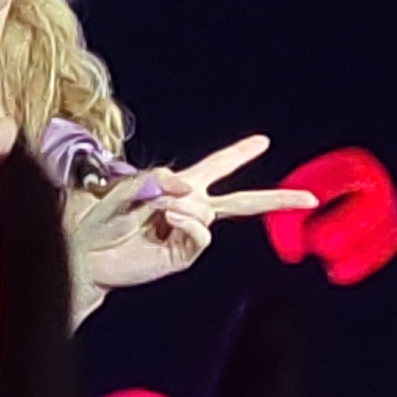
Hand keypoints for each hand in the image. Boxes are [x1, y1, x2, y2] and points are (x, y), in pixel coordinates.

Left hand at [60, 134, 320, 297]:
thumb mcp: (128, 187)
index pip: (216, 167)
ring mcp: (188, 233)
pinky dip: (188, 220)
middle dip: (275, 199)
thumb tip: (188, 190)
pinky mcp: (183, 255)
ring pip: (210, 211)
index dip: (238, 154)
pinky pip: (202, 232)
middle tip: (309, 199)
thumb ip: (157, 180)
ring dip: (187, 205)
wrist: (87, 254)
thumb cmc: (101, 218)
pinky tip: (167, 218)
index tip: (262, 141)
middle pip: (241, 202)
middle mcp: (189, 210)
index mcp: (178, 188)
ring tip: (159, 211)